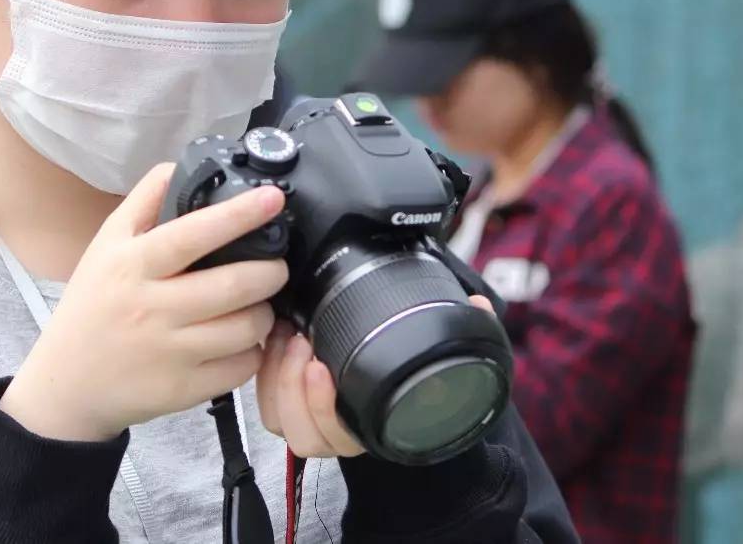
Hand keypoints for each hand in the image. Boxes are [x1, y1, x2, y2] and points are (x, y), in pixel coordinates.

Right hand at [0, 164, 289, 441]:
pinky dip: (253, 351)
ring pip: (247, 328)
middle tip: (275, 266)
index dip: (239, 215)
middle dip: (271, 271)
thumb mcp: (105, 247)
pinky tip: (242, 341)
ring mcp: (169, 353)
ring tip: (257, 304)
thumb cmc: (93, 306)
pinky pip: (242, 366)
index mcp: (132, 266)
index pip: (193, 234)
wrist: (66, 384)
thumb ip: (143, 202)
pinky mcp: (184, 390)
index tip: (273, 199)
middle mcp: (151, 308)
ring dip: (265, 312)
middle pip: (234, 285)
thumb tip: (178, 164)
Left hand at [256, 294, 496, 458]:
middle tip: (301, 342)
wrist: (405, 386)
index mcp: (375, 426)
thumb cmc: (419, 369)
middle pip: (301, 434)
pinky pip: (265, 405)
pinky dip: (263, 373)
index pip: (341, 437)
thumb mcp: (443, 349)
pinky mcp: (289, 403)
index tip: (322, 368)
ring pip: (278, 422)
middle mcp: (342, 433)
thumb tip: (479, 306)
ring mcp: (313, 422)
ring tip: (288, 336)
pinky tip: (277, 337)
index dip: (323, 409)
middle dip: (292, 387)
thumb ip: (467, 330)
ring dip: (276, 378)